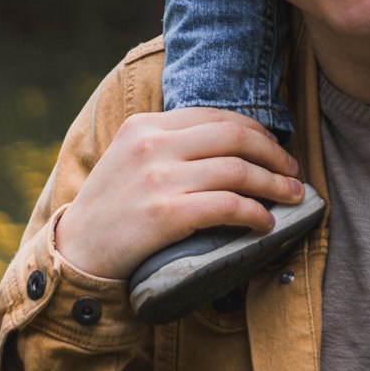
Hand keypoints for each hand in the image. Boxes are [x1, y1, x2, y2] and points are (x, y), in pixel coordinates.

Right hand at [55, 106, 303, 280]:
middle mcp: (153, 145)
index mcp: (146, 126)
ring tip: (292, 196)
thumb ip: (169, 143)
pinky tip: (265, 223)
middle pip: (234, 137)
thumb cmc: (111, 209)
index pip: (215, 116)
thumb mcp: (130, 158)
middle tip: (293, 171)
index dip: (255, 130)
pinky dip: (255, 213)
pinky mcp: (167, 214)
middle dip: (273, 153)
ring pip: (238, 170)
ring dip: (274, 184)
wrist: (77, 253)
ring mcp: (160, 178)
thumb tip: (228, 143)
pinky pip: (228, 206)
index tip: (274, 147)